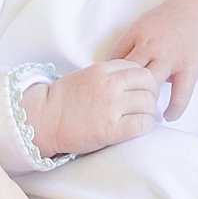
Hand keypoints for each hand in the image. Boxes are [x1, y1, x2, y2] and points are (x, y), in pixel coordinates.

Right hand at [26, 60, 160, 156]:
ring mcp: (112, 107)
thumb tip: (129, 80)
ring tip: (145, 116)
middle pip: (148, 83)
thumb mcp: (87, 76)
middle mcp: (110, 85)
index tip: (142, 89)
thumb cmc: (64, 99)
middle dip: (152, 93)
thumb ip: (108, 74)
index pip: (137, 68)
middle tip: (148, 103)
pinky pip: (142, 124)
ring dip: (150, 110)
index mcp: (103, 70)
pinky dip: (147, 125)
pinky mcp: (111, 130)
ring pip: (148, 103)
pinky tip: (141, 127)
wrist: (46, 119)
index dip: (143, 79)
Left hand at [112, 0, 197, 119]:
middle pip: (129, 74)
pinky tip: (168, 116)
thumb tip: (117, 67)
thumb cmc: (171, 18)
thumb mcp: (145, 23)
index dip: (111, 76)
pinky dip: (173, 109)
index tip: (112, 88)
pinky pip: (179, 95)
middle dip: (124, 91)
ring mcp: (170, 57)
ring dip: (146, 100)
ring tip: (145, 111)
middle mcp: (151, 45)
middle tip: (125, 104)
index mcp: (137, 33)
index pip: (114, 59)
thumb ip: (132, 43)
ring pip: (150, 85)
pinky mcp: (189, 67)